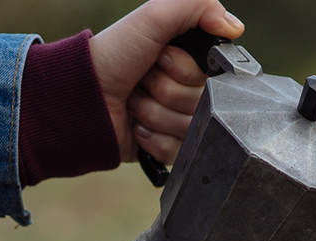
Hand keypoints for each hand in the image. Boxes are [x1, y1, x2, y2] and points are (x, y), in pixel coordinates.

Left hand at [89, 0, 243, 164]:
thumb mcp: (154, 16)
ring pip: (192, 129)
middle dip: (167, 91)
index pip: (218, 75)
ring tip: (132, 102)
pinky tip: (134, 126)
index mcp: (190, 59)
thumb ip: (199, 6)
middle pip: (205, 103)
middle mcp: (187, 89)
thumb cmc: (113, 54)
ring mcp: (177, 120)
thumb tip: (235, 28)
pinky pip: (180, 152)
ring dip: (155, 114)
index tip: (162, 58)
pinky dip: (153, 138)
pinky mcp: (166, 149)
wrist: (80, 98)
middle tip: (142, 80)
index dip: (188, 70)